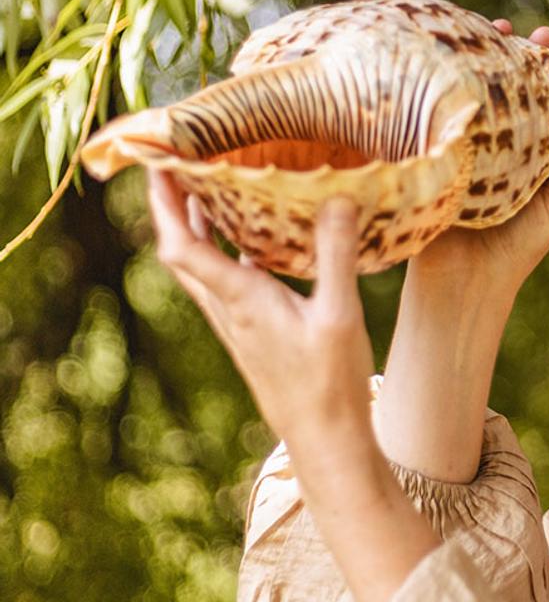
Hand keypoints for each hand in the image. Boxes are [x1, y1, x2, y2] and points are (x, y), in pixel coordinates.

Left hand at [147, 169, 374, 450]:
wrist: (325, 440)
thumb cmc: (330, 384)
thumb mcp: (339, 315)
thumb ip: (335, 255)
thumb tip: (337, 198)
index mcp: (240, 300)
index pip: (181, 245)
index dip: (163, 202)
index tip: (156, 161)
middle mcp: (229, 311)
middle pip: (181, 252)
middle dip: (173, 207)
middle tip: (175, 165)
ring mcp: (238, 326)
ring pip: (200, 269)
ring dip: (196, 229)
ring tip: (207, 192)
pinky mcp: (253, 337)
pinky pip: (225, 285)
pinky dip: (225, 254)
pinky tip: (251, 245)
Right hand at [403, 20, 548, 297]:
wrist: (462, 281)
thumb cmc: (519, 247)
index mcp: (541, 155)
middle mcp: (506, 144)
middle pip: (518, 88)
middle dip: (529, 56)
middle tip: (540, 36)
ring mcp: (469, 143)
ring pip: (480, 89)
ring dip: (488, 56)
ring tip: (500, 29)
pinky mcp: (436, 147)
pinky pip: (441, 106)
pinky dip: (446, 77)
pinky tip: (449, 55)